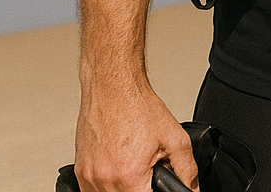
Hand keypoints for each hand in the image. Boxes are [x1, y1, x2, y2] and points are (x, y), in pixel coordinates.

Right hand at [75, 80, 197, 191]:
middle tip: (148, 171)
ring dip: (123, 188)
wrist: (113, 88)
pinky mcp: (78, 171)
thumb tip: (192, 189)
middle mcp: (103, 180)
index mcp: (128, 176)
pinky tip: (119, 168)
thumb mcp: (175, 139)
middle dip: (141, 188)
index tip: (156, 184)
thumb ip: (187, 170)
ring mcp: (87, 176)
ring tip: (134, 167)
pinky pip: (91, 190)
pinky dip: (107, 185)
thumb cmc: (138, 108)